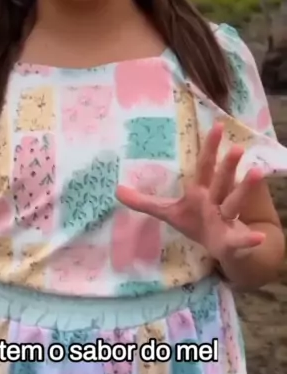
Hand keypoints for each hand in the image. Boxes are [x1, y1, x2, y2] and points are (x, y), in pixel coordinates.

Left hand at [116, 122, 264, 263]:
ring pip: (235, 202)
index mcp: (200, 192)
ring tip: (256, 172)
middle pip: (221, 181)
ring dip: (244, 189)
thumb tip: (116, 190)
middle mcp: (215, 201)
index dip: (209, 148)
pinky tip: (257, 237)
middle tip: (237, 147)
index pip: (204, 167)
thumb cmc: (196, 222)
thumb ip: (144, 202)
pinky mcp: (232, 241)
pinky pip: (241, 240)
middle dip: (228, 166)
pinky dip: (249, 239)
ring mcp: (226, 220)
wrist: (221, 247)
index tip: (216, 126)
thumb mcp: (168, 212)